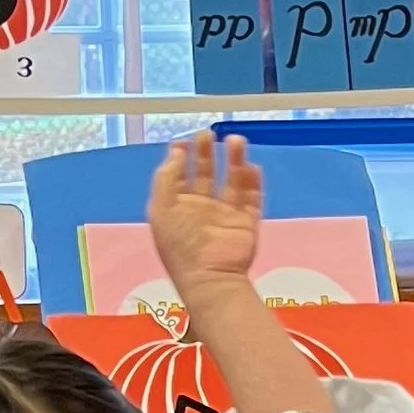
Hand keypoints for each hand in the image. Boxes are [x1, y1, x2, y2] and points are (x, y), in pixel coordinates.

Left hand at [147, 129, 262, 305]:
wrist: (210, 277)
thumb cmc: (180, 245)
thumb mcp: (160, 208)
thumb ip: (166, 178)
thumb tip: (176, 152)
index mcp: (178, 206)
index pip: (180, 174)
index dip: (181, 155)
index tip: (183, 141)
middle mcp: (202, 208)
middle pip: (206, 172)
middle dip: (206, 152)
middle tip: (208, 134)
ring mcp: (226, 215)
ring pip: (233, 181)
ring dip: (234, 160)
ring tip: (236, 141)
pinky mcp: (247, 223)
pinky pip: (252, 198)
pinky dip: (253, 182)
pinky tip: (251, 166)